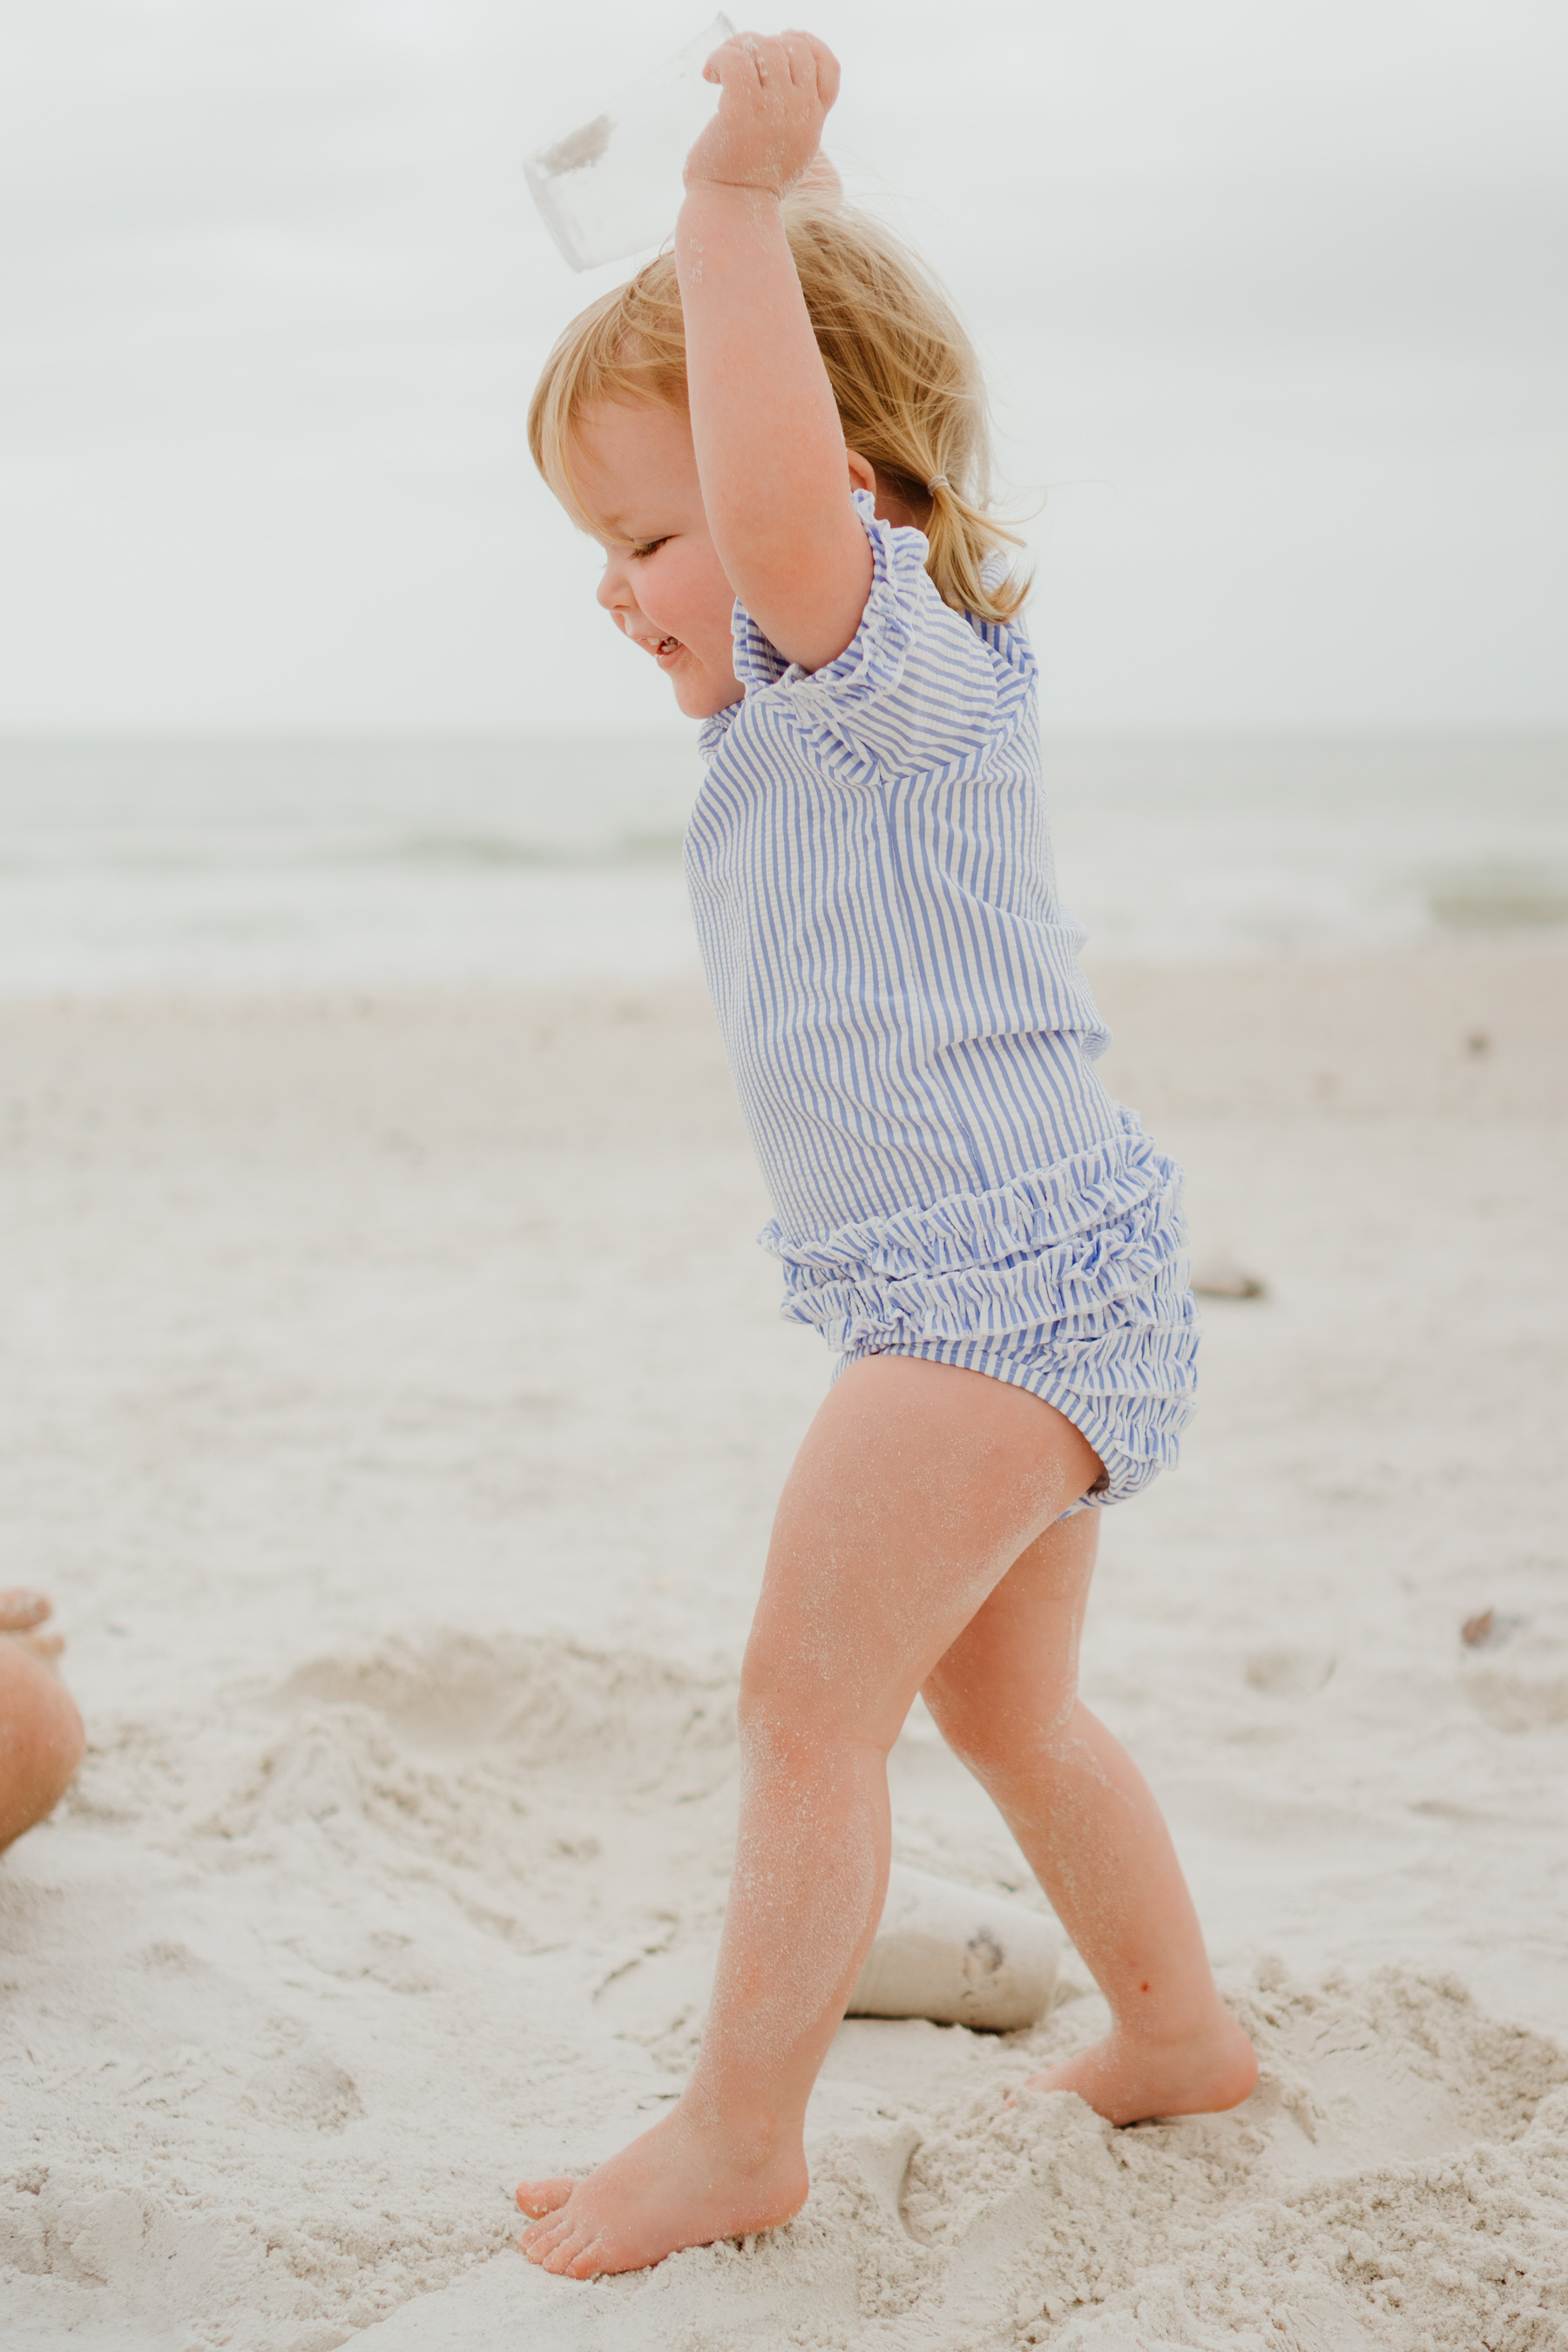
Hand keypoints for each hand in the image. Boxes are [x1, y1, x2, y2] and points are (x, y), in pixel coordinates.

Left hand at [684, 29, 839, 198]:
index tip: (780, 43)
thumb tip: (779, 81)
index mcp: (812, 120)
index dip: (806, 44)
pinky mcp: (741, 111)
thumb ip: (793, 117)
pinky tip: (709, 76)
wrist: (732, 213)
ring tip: (720, 70)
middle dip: (764, 45)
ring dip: (738, 49)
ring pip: (764, 49)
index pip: (827, 64)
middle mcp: (799, 112)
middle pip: (794, 48)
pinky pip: (735, 60)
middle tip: (740, 63)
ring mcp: (773, 111)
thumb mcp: (789, 150)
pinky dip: (718, 58)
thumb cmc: (752, 186)